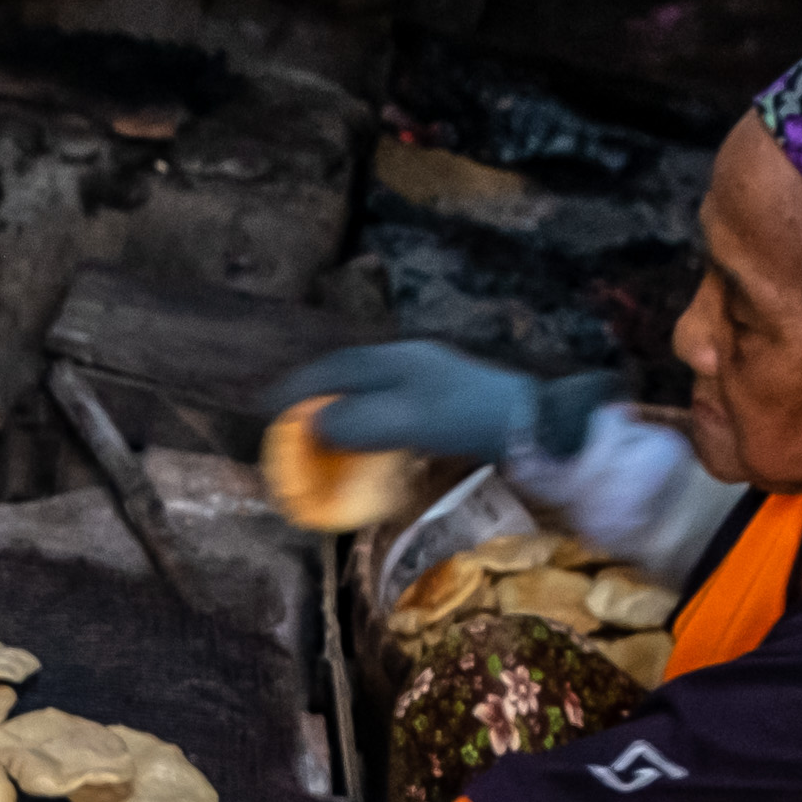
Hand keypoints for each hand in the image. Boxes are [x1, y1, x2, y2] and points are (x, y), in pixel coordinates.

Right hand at [271, 343, 623, 462]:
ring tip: (321, 435)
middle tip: (287, 425)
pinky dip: (369, 423)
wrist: (535, 426)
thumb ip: (356, 422)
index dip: (296, 389)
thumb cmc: (469, 420)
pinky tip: (372, 442)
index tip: (267, 409)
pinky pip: (393, 407)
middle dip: (315, 398)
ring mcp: (432, 380)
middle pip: (349, 375)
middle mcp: (410, 361)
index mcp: (395, 360)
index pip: (332, 369)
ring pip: (372, 390)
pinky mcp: (447, 402)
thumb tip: (311, 425)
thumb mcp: (405, 422)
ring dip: (342, 410)